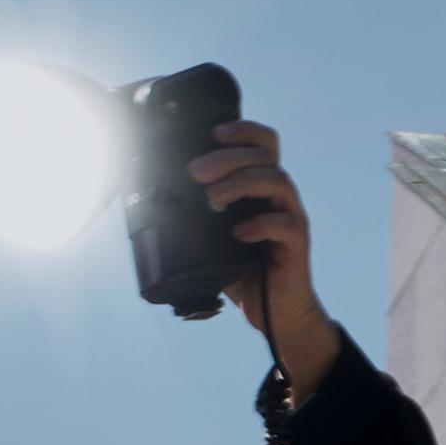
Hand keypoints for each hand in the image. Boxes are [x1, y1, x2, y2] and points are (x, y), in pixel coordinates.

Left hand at [189, 118, 344, 406]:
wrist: (275, 313)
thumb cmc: (244, 273)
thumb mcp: (212, 239)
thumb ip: (194, 218)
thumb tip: (148, 203)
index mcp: (262, 189)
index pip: (263, 143)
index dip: (243, 130)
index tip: (214, 133)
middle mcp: (280, 197)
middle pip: (264, 156)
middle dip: (227, 157)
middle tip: (196, 172)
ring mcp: (291, 219)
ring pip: (276, 181)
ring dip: (240, 182)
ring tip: (213, 198)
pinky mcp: (297, 245)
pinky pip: (284, 223)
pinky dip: (259, 224)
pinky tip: (238, 233)